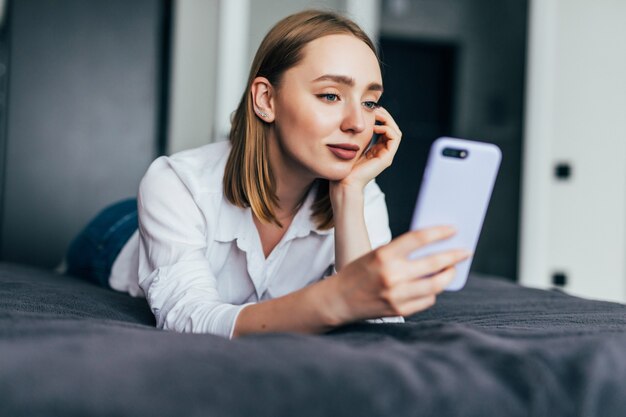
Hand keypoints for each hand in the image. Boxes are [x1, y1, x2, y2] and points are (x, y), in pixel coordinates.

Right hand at [324, 225, 470, 324]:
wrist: (338, 300)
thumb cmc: (358, 272)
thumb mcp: (375, 254)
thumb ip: (401, 252)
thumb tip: (434, 249)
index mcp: (383, 255)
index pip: (418, 238)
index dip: (439, 233)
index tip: (453, 230)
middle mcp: (391, 275)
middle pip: (433, 264)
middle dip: (454, 256)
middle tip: (466, 251)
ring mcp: (396, 295)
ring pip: (436, 285)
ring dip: (448, 275)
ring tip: (452, 269)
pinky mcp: (399, 310)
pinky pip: (427, 299)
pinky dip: (432, 291)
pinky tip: (433, 285)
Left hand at [335, 106, 401, 189]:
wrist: (344, 184)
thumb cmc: (343, 166)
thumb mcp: (349, 146)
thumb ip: (354, 136)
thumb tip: (351, 121)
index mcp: (375, 150)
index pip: (384, 129)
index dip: (379, 117)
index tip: (369, 110)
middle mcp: (383, 152)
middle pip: (392, 128)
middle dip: (385, 115)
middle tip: (375, 108)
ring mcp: (386, 155)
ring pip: (395, 131)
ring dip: (387, 119)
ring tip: (376, 114)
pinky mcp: (386, 158)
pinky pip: (394, 138)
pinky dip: (387, 128)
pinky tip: (375, 127)